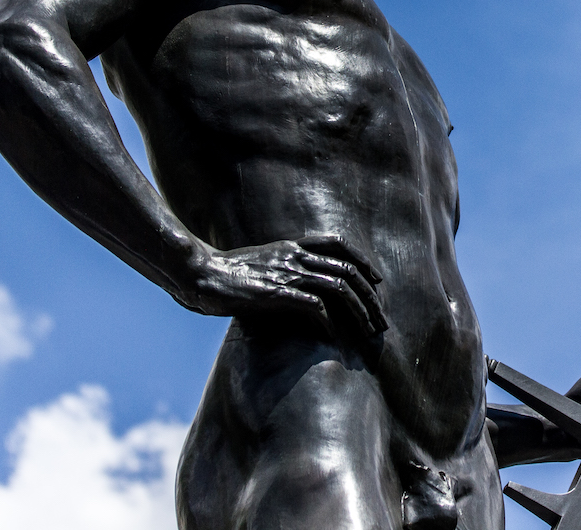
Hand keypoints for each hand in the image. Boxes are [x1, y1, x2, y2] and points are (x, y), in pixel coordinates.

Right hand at [176, 234, 386, 339]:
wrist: (199, 273)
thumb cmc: (226, 273)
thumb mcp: (260, 261)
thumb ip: (282, 267)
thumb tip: (301, 286)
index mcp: (291, 245)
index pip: (338, 243)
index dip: (362, 259)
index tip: (376, 279)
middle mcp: (294, 255)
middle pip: (347, 269)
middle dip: (370, 295)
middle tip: (380, 318)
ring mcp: (287, 273)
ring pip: (338, 287)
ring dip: (358, 311)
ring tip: (367, 332)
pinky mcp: (277, 293)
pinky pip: (315, 305)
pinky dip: (329, 322)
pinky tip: (334, 337)